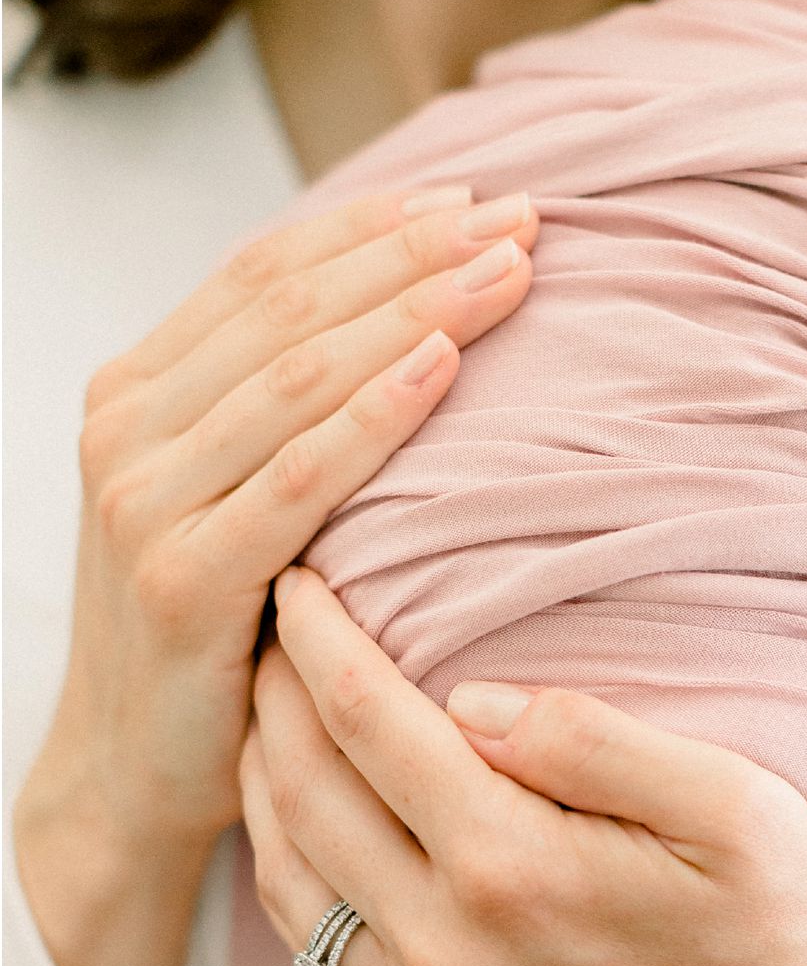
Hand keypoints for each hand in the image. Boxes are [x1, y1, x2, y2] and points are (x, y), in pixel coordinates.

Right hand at [15, 185, 537, 965]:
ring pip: (295, 376)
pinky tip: (445, 366)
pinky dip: (373, 416)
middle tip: (522, 218)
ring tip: (508, 273)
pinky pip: (295, 478)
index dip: (373, 225)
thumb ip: (277, 411)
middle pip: (289, 306)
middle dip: (414, 253)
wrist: (135, 769)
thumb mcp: (227, 497)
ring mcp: (143, 502)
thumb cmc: (212, 627)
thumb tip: (407, 312)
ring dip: (413, 310)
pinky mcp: (179, 580)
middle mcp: (125, 429)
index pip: (264, 271)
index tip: (475, 197)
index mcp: (136, 390)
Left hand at [240, 567, 806, 965]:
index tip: (297, 582)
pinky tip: (302, 822)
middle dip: (272, 697)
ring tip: (271, 710)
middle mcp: (447, 946)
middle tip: (269, 627)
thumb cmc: (774, 912)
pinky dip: (286, 872)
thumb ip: (593, 740)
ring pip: (289, 877)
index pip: (369, 724)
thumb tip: (469, 700)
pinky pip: (313, 950)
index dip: (318, 643)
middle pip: (305, 794)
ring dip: (263, 782)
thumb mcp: (730, 803)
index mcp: (512, 868)